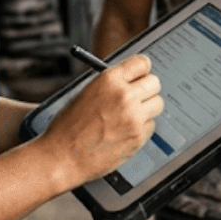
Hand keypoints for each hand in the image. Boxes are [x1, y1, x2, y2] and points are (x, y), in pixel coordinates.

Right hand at [40, 54, 162, 188]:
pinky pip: (151, 125)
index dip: (141, 70)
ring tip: (128, 116)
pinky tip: (124, 131)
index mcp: (109, 80)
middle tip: (138, 95)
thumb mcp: (86, 93)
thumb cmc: (69, 126)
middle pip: (154, 82)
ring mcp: (134, 117)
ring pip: (157, 104)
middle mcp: (124, 96)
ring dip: (146, 108)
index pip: (142, 63)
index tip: (140, 75)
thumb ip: (110, 84)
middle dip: (147, 88)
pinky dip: (141, 127)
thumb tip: (130, 79)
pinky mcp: (138, 137)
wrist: (63, 156)